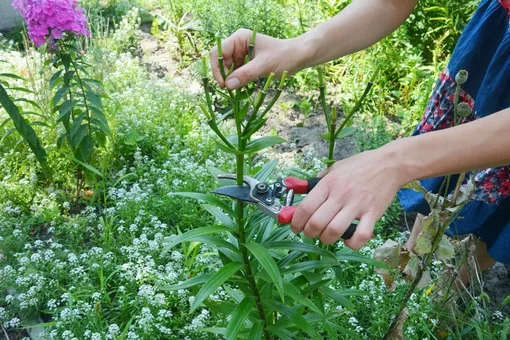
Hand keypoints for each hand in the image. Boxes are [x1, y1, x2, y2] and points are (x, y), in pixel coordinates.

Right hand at [209, 29, 306, 89]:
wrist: (298, 56)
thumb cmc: (284, 56)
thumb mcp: (264, 65)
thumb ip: (246, 74)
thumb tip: (228, 85)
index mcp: (240, 38)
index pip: (218, 52)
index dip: (217, 68)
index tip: (223, 84)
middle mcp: (238, 44)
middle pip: (221, 61)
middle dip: (224, 75)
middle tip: (230, 90)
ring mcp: (241, 54)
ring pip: (227, 69)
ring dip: (230, 80)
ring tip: (238, 90)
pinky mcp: (246, 63)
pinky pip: (235, 73)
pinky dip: (237, 81)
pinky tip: (242, 87)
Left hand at [290, 145, 407, 249]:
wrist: (389, 164)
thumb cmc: (361, 165)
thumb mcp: (335, 168)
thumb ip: (318, 180)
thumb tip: (300, 189)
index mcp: (329, 183)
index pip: (305, 207)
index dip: (296, 222)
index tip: (295, 227)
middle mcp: (341, 195)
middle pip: (317, 222)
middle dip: (309, 233)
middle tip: (310, 232)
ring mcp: (358, 205)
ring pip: (335, 231)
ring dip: (326, 239)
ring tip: (326, 236)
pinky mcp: (373, 214)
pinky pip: (361, 235)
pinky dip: (352, 243)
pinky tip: (348, 240)